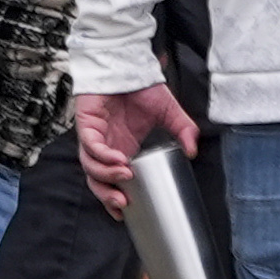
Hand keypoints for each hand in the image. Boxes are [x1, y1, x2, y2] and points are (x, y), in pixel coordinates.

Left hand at [72, 84, 195, 212]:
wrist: (127, 65)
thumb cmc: (142, 90)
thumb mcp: (169, 114)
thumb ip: (183, 131)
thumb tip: (193, 150)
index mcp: (122, 149)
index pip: (111, 181)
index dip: (113, 198)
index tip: (125, 213)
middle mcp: (106, 147)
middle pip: (97, 180)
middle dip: (107, 195)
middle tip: (123, 204)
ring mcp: (94, 136)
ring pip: (90, 165)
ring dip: (106, 175)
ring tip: (126, 176)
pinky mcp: (86, 122)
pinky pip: (90, 144)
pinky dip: (103, 154)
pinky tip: (118, 159)